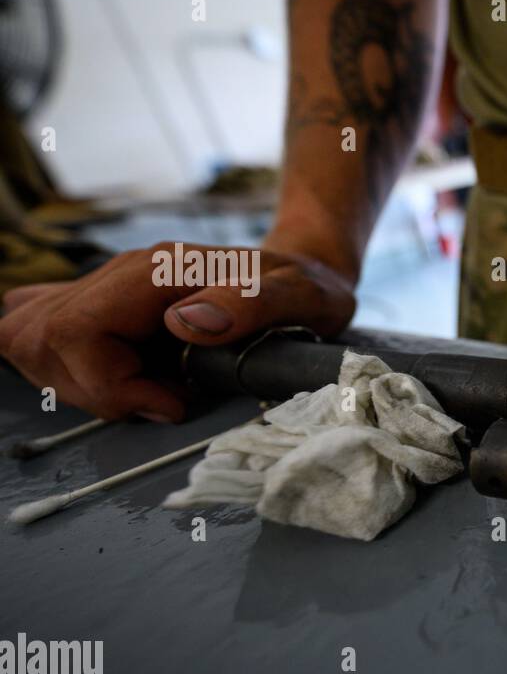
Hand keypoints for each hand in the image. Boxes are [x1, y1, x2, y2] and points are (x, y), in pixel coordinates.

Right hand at [0, 243, 355, 420]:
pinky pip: (48, 335)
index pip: (74, 332)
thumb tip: (186, 324)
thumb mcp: (301, 295)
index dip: (110, 384)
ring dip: (82, 385)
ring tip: (149, 391)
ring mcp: (108, 291)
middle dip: (95, 391)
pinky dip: (74, 371)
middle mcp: (120, 277)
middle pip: (41, 341)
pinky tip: (126, 379)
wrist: (306, 272)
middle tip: (161, 400)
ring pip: (33, 341)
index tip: (172, 402)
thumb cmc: (306, 286)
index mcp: (155, 272)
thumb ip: (250, 305)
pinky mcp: (107, 309)